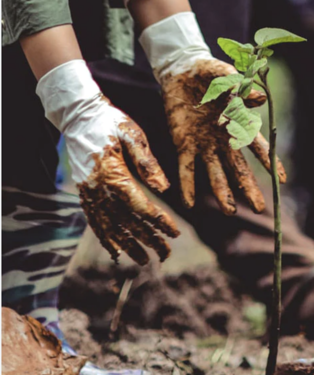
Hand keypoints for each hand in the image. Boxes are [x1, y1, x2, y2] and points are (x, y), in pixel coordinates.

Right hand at [36, 60, 179, 264]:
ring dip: (128, 245)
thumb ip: (148, 163)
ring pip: (110, 227)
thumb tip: (164, 189)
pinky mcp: (84, 192)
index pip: (141, 207)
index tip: (175, 233)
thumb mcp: (133, 135)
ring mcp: (89, 193)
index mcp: (113, 175)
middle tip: (166, 254)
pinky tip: (116, 251)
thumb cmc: (109, 121)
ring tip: (144, 260)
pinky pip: (94, 221)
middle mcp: (98, 189)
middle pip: (127, 222)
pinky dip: (105, 238)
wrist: (77, 114)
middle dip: (149, 240)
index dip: (160, 222)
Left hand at [140, 12, 285, 214]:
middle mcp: (224, 140)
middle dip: (249, 188)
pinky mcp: (184, 145)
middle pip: (239, 169)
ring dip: (222, 192)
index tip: (281, 180)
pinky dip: (188, 185)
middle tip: (259, 209)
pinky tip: (189, 204)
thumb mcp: (224, 75)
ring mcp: (204, 145)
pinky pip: (186, 168)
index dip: (270, 162)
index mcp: (238, 124)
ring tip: (229, 212)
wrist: (181, 71)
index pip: (257, 147)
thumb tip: (260, 100)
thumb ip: (239, 87)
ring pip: (216, 174)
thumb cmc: (209, 73)